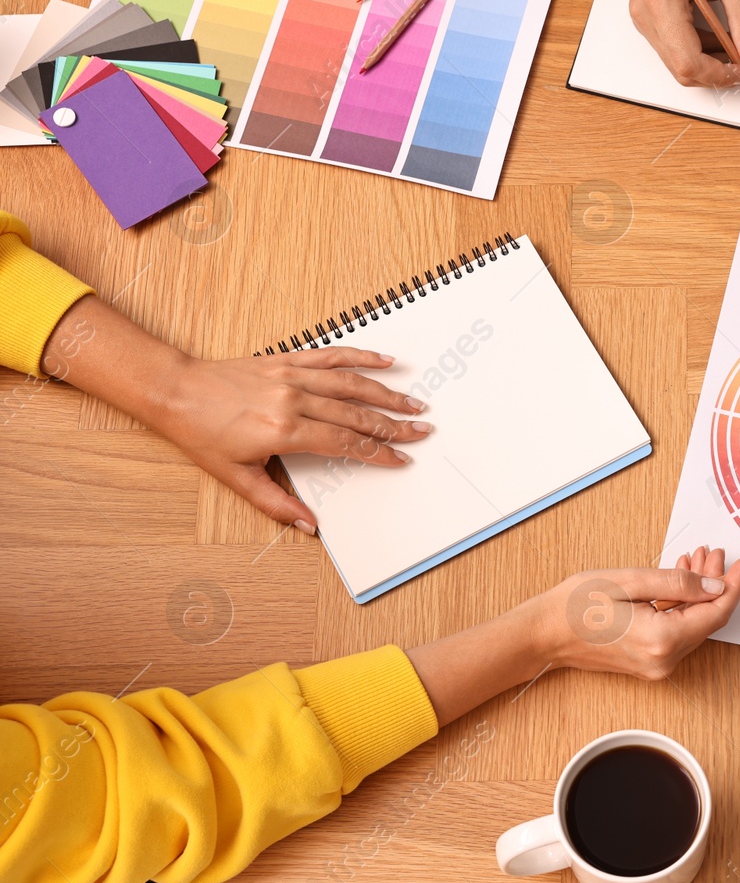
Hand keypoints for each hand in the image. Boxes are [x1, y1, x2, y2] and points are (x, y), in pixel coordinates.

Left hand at [152, 348, 429, 530]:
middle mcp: (293, 401)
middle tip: (422, 431)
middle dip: (393, 426)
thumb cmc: (201, 434)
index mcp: (285, 432)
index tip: (400, 459)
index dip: (377, 453)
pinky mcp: (285, 360)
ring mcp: (291, 377)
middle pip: (357, 415)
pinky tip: (384, 360)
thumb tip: (308, 526)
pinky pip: (329, 355)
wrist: (174, 392)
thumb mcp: (236, 477)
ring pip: (351, 384)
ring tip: (414, 402)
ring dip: (387, 394)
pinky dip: (359, 356)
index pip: (345, 444)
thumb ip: (276, 503)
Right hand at [538, 546, 739, 680]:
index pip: (717, 612)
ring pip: (694, 624)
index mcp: (663, 640)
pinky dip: (683, 606)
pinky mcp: (649, 663)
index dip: (734, 585)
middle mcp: (664, 660)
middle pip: (708, 619)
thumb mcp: (632, 581)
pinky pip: (678, 632)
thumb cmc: (578, 605)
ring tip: (694, 560)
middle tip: (712, 553)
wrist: (545, 633)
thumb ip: (679, 583)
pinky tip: (679, 582)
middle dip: (715, 583)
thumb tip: (716, 584)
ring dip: (698, 592)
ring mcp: (657, 665)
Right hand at [627, 0, 739, 88]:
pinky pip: (674, 46)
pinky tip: (719, 35)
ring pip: (678, 61)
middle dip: (718, 71)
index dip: (720, 75)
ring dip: (710, 60)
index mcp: (659, 3)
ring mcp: (643, 17)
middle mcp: (644, 15)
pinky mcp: (647, 16)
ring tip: (737, 42)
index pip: (688, 63)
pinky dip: (699, 48)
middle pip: (682, 69)